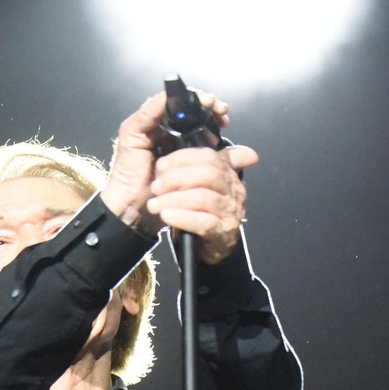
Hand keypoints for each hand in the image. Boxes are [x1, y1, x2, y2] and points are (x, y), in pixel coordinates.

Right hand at [101, 89, 230, 234]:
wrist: (136, 210)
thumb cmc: (163, 196)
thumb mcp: (200, 176)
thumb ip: (222, 162)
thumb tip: (250, 155)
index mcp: (173, 140)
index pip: (192, 119)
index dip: (209, 113)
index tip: (225, 115)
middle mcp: (159, 131)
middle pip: (181, 109)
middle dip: (202, 104)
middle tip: (219, 107)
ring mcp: (144, 129)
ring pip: (168, 106)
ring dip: (189, 100)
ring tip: (207, 101)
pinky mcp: (132, 131)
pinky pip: (150, 110)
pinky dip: (166, 101)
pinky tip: (182, 100)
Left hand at [147, 142, 258, 263]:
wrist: (202, 251)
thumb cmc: (196, 211)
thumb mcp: (200, 183)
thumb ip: (203, 161)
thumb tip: (209, 138)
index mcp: (228, 174)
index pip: (210, 156)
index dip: (183, 158)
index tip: (161, 164)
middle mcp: (234, 191)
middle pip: (208, 174)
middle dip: (176, 178)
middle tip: (155, 186)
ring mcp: (231, 213)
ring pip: (203, 197)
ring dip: (174, 199)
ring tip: (154, 204)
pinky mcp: (222, 233)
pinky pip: (203, 222)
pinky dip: (181, 217)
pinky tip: (166, 216)